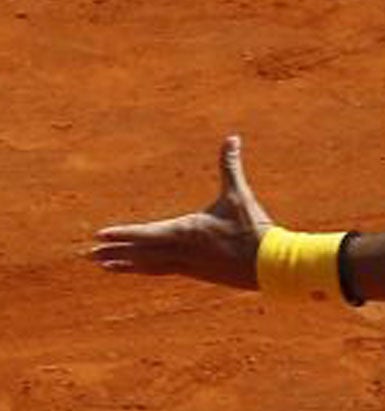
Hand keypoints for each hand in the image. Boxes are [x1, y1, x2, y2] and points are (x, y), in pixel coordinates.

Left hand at [90, 135, 274, 288]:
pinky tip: (136, 267)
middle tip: (87, 255)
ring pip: (150, 266)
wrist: (271, 264)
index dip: (122, 233)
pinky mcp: (198, 273)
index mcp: (187, 231)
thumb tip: (232, 137)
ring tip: (104, 265)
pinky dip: (145, 269)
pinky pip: (163, 270)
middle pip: (141, 253)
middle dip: (114, 253)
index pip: (146, 233)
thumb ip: (230, 166)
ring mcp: (190, 265)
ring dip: (126, 265)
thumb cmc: (253, 228)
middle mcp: (183, 250)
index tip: (99, 234)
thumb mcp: (239, 195)